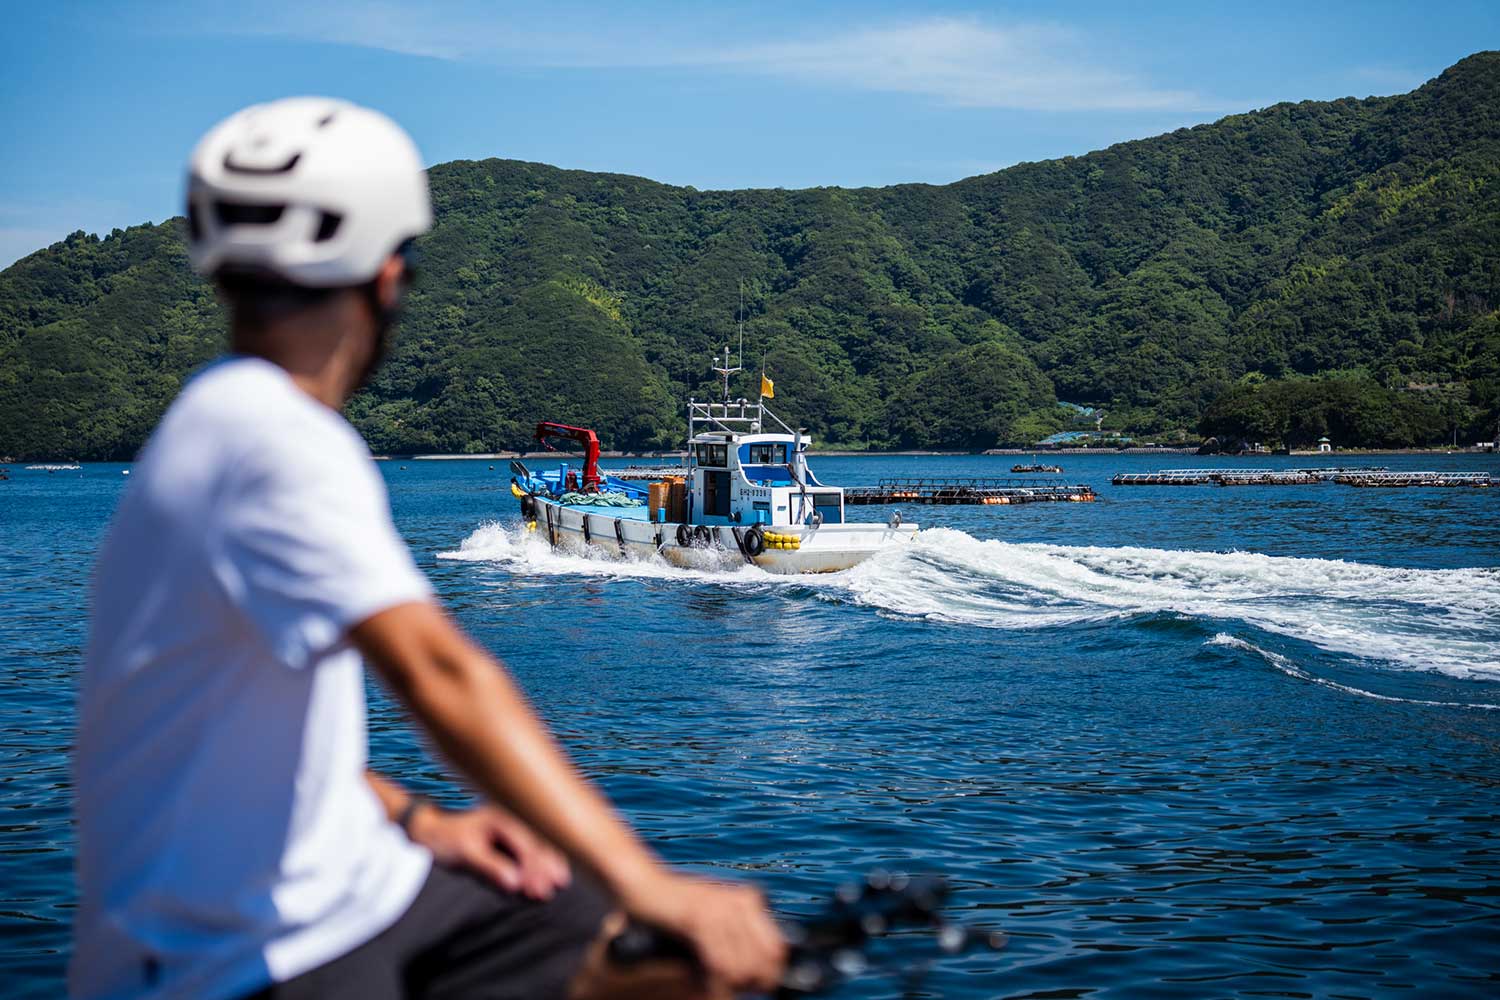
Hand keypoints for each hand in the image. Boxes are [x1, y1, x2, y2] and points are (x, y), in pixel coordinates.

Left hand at [406, 803, 570, 899]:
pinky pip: (533, 846)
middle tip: (558, 887)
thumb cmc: (447, 841)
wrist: (432, 833)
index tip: (541, 889)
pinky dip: (541, 860)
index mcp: (502, 818)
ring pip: (539, 843)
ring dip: (548, 863)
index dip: (536, 868)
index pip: (526, 845)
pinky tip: (552, 871)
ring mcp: (514, 825)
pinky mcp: (512, 835)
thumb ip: (490, 868)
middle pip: (538, 842)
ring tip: (561, 883)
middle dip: (547, 865)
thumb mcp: (465, 855)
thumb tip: (515, 884)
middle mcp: (512, 817)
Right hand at [622, 872, 785, 993]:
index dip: (771, 972)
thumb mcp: (714, 916)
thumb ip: (737, 935)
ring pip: (742, 962)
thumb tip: (757, 971)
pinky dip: (717, 974)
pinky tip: (710, 979)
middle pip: (763, 958)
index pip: (777, 946)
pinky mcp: (697, 917)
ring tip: (723, 985)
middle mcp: (739, 902)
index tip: (760, 986)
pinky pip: (717, 957)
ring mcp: (719, 908)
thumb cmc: (677, 906)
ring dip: (734, 981)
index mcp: (748, 901)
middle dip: (753, 980)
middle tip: (739, 988)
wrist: (645, 885)